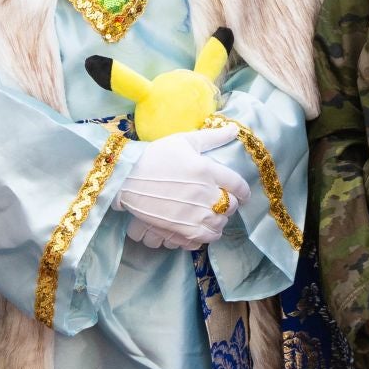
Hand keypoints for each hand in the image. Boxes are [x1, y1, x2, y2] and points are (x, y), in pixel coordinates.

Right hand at [115, 127, 248, 249]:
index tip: (240, 194)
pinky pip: (204, 239)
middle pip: (230, 206)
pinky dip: (205, 235)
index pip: (238, 186)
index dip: (243, 191)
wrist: (125, 177)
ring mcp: (193, 214)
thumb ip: (212, 137)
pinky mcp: (180, 230)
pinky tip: (198, 227)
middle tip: (220, 202)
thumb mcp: (183, 141)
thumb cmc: (154, 156)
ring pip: (219, 225)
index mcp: (207, 170)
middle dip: (228, 204)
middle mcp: (204, 194)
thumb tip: (235, 130)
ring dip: (218, 222)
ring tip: (210, 216)